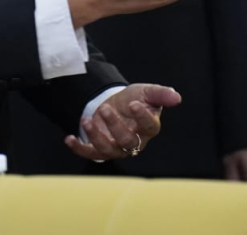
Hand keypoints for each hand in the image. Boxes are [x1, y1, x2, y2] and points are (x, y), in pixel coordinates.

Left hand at [65, 83, 179, 161]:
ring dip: (95, 137)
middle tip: (105, 108)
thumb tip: (177, 97)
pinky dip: (79, 148)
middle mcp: (135, 141)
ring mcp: (117, 148)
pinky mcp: (101, 150)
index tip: (134, 103)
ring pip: (108, 149)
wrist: (117, 104)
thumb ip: (160, 93)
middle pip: (127, 141)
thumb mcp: (146, 91)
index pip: (149, 126)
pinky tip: (69, 138)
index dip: (142, 117)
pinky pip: (90, 153)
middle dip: (115, 126)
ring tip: (87, 120)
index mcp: (149, 127)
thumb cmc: (135, 99)